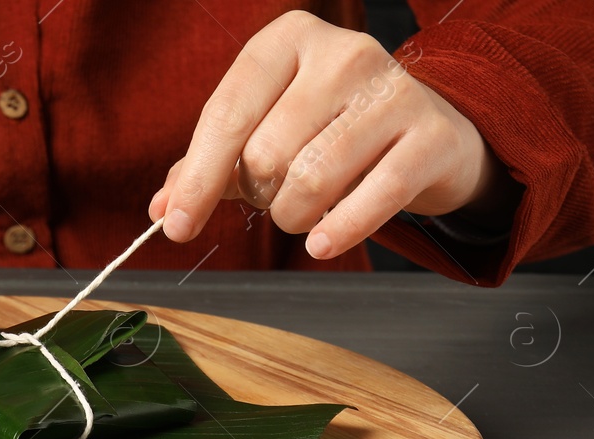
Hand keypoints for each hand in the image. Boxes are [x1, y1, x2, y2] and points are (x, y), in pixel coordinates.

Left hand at [150, 10, 514, 258]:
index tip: (177, 226)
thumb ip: (209, 166)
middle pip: (266, 154)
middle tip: (277, 195)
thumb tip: (162, 210)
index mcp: (289, 39)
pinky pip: (371, 199)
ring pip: (311, 179)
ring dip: (294, 216)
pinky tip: (324, 243)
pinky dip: (338, 231)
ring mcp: (393, 91)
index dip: (197, 179)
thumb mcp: (265, 132)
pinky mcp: (431, 137)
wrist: (428, 132)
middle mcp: (344, 53)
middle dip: (260, 195)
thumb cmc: (330, 130)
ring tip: (304, 210)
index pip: (227, 113)